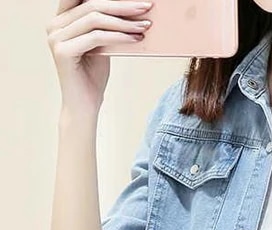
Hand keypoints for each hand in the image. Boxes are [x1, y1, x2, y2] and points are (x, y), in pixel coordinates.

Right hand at [47, 0, 153, 117]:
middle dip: (122, 5)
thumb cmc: (92, 77)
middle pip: (91, 4)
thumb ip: (106, 26)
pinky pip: (96, 37)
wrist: (84, 106)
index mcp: (61, 20)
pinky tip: (135, 39)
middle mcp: (54, 25)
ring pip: (95, 19)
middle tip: (146, 6)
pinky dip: (119, 36)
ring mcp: (56, 38)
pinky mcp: (63, 51)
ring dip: (124, 21)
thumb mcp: (100, 45)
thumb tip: (131, 9)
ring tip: (144, 26)